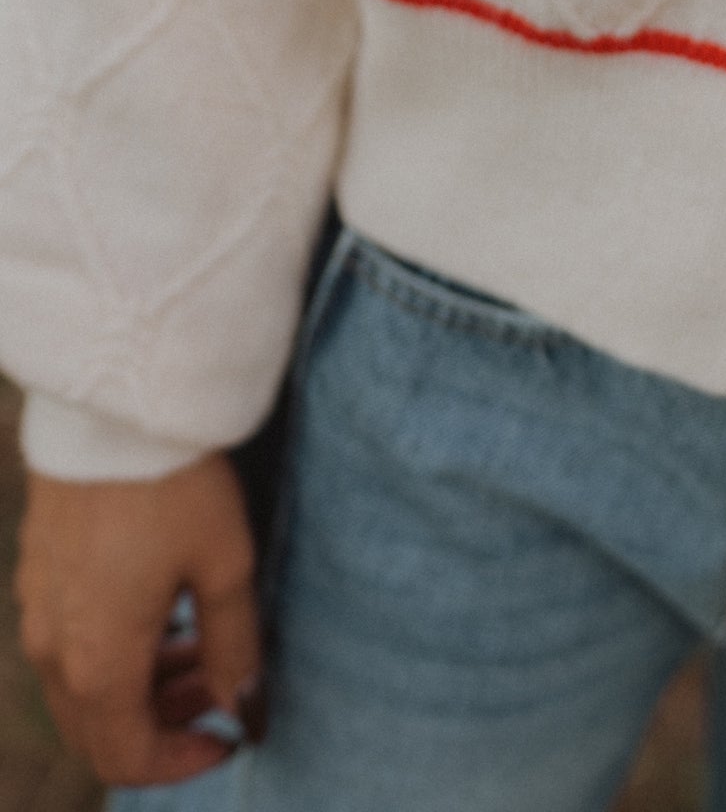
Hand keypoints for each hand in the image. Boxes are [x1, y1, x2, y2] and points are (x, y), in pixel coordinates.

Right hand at [15, 452, 264, 786]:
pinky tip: (163, 608)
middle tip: (218, 686)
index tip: (228, 736)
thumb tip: (244, 707)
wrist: (114, 406)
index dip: (181, 763)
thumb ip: (234, 647)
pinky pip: (70, 641)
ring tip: (200, 645)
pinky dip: (115, 648)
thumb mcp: (225, 565)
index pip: (127, 758)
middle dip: (162, 724)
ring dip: (140, 686)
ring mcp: (38, 608)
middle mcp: (53, 648)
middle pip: (98, 729)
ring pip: (83, 686)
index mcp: (98, 663)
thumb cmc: (177, 485)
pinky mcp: (37, 572)